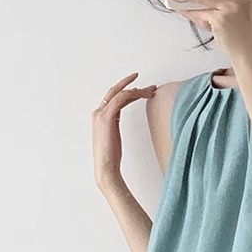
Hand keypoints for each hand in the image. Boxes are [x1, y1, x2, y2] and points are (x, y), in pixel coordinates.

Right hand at [91, 72, 155, 190]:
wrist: (105, 167)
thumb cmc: (111, 156)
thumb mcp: (114, 136)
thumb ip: (115, 124)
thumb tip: (121, 119)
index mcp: (100, 117)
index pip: (114, 98)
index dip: (128, 92)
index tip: (142, 90)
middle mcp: (98, 112)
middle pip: (116, 91)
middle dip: (131, 84)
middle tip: (150, 85)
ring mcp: (101, 114)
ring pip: (120, 93)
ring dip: (138, 90)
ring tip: (152, 91)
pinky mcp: (106, 117)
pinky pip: (121, 98)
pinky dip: (133, 93)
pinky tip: (144, 94)